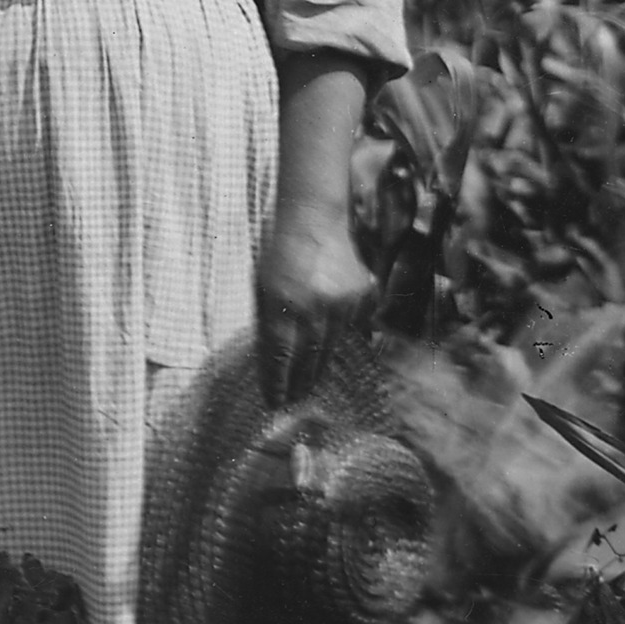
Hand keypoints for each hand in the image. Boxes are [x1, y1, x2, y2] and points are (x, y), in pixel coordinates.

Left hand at [256, 204, 375, 408]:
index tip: (275, 403)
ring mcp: (341, 304)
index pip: (279, 357)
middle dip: (299, 384)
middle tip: (294, 402)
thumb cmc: (280, 255)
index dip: (277, 384)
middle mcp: (313, 309)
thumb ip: (270, 325)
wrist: (314, 220)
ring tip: (309, 385)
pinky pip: (353, 328)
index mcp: (281, 306)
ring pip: (331, 349)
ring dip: (319, 369)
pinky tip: (332, 342)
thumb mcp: (262, 289)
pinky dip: (342, 337)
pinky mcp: (362, 297)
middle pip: (307, 359)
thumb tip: (278, 364)